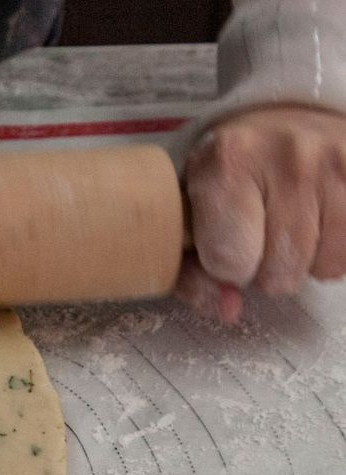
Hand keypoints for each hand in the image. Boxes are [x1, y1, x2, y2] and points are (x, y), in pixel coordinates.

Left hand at [176, 105, 345, 322]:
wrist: (288, 115)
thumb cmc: (230, 174)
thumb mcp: (191, 212)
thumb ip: (193, 275)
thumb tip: (230, 312)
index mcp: (227, 163)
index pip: (230, 261)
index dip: (225, 265)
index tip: (224, 243)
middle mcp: (289, 158)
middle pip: (278, 273)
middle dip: (264, 268)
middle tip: (260, 233)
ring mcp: (340, 164)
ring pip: (323, 268)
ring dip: (304, 261)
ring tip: (291, 224)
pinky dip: (335, 250)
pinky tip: (321, 221)